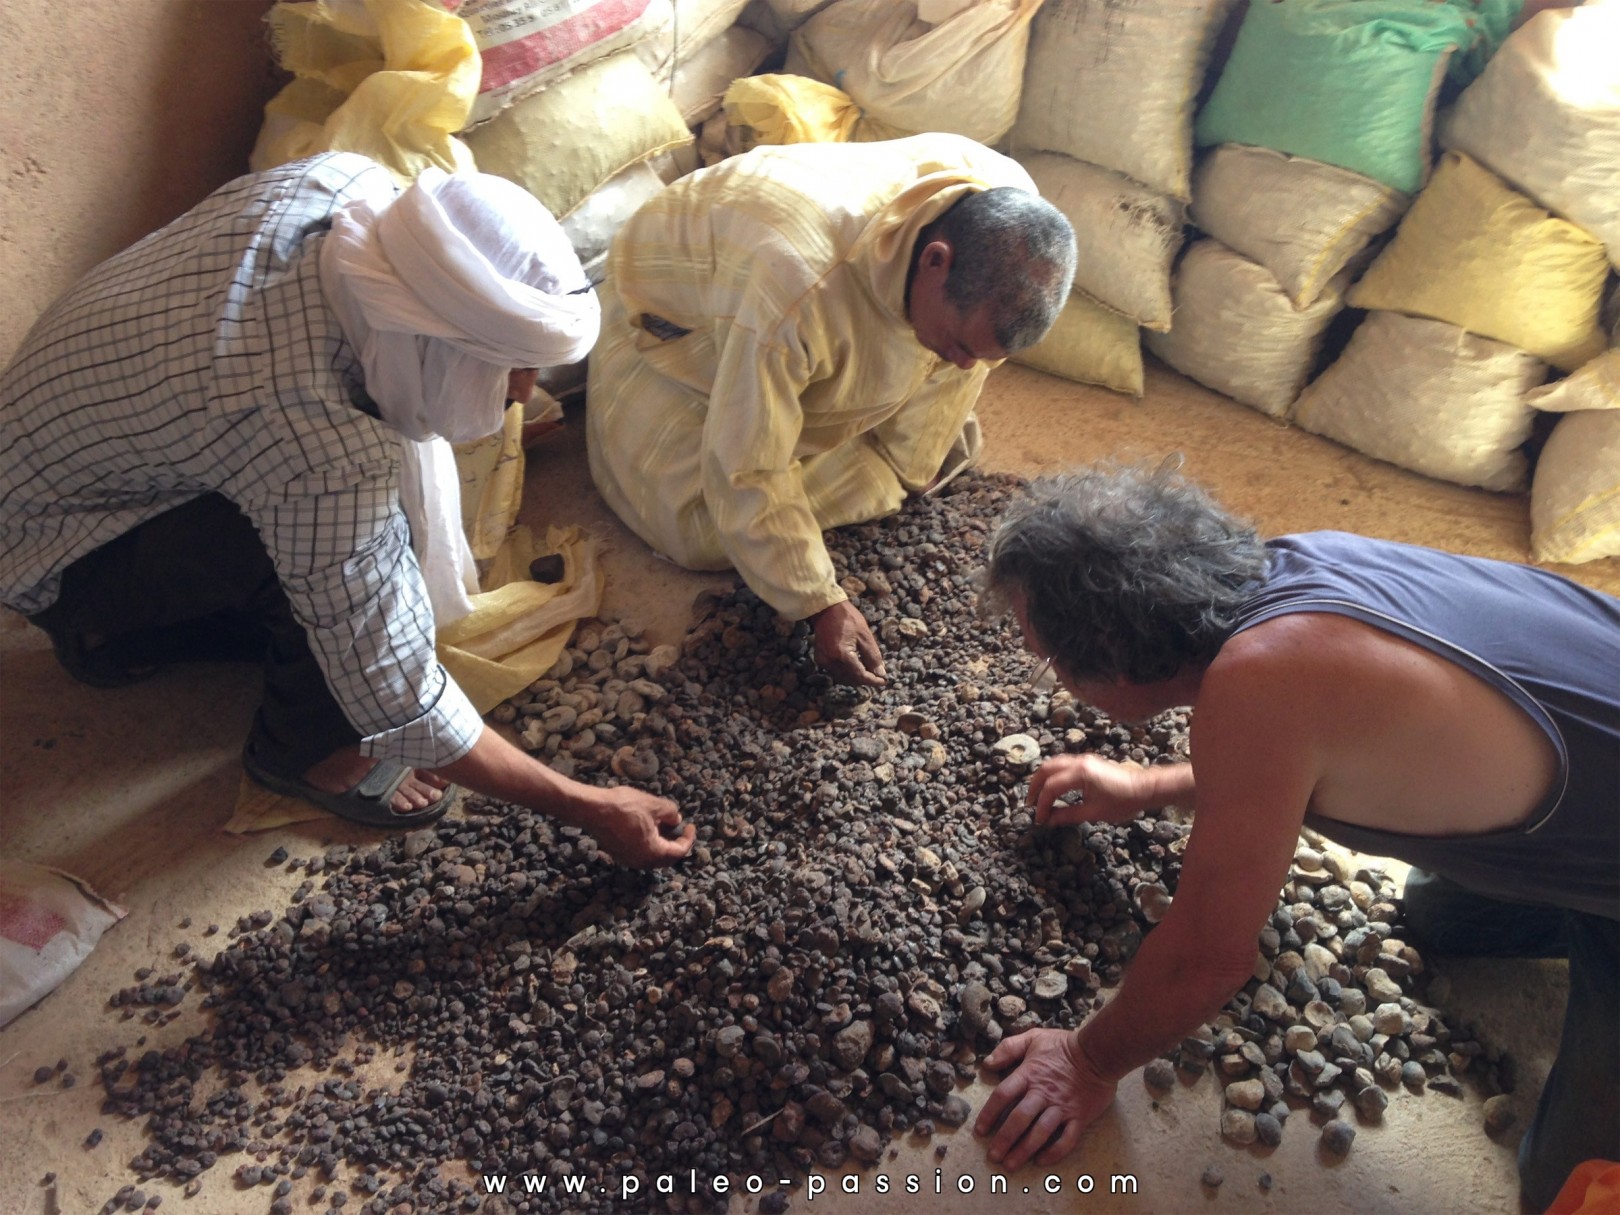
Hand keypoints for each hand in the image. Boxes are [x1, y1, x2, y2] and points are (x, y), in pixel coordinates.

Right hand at [579, 786, 695, 867]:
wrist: (592, 809)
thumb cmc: (624, 807)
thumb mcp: (654, 805)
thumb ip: (671, 814)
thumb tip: (676, 820)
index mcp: (653, 853)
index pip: (679, 851)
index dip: (688, 838)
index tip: (691, 826)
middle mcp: (641, 862)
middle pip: (666, 858)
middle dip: (675, 844)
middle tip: (680, 829)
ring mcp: (628, 860)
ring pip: (652, 856)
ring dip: (661, 843)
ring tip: (664, 825)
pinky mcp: (618, 854)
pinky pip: (640, 853)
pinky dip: (649, 843)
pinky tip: (647, 827)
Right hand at [811, 600, 886, 686]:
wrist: (826, 609)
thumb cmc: (848, 619)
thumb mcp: (865, 636)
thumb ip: (873, 657)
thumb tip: (880, 674)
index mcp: (843, 655)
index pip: (860, 676)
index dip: (873, 681)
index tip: (883, 681)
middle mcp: (831, 661)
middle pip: (851, 680)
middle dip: (865, 680)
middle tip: (877, 676)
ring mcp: (823, 661)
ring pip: (842, 679)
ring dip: (855, 678)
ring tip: (867, 672)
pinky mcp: (820, 659)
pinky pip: (835, 673)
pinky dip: (846, 673)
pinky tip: (854, 667)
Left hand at [974, 1028, 1116, 1169]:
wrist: (1098, 1052)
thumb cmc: (1063, 1045)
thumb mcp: (1033, 1038)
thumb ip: (1008, 1048)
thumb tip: (987, 1064)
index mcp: (1029, 1075)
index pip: (1003, 1096)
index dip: (989, 1114)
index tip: (980, 1131)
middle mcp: (1043, 1094)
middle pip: (1019, 1119)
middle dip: (1004, 1140)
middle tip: (994, 1156)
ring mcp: (1062, 1107)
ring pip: (1040, 1133)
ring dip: (1023, 1150)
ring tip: (1010, 1165)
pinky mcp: (1079, 1117)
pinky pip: (1067, 1140)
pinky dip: (1054, 1153)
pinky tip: (1041, 1161)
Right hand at [1027, 754, 1147, 826]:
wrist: (1144, 789)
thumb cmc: (1123, 802)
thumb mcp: (1094, 813)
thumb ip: (1068, 815)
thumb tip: (1050, 820)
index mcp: (1080, 774)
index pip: (1051, 788)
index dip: (1042, 805)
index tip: (1040, 819)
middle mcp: (1079, 762)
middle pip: (1045, 770)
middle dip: (1035, 787)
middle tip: (1031, 805)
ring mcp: (1083, 760)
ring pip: (1052, 764)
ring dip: (1042, 779)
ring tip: (1039, 797)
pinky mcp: (1087, 762)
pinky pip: (1062, 764)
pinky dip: (1052, 775)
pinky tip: (1053, 788)